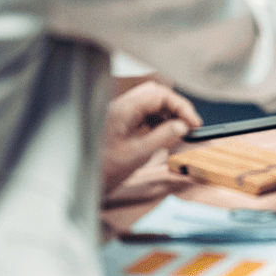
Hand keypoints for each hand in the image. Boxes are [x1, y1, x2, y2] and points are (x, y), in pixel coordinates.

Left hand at [102, 80, 201, 198]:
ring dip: (166, 113)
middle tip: (188, 123)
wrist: (82, 182)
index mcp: (124, 110)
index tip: (194, 122)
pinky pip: (142, 112)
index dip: (181, 106)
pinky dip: (157, 119)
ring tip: (178, 129)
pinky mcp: (119, 122)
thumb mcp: (139, 154)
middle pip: (155, 93)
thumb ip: (163, 137)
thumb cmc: (103, 170)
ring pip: (149, 102)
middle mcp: (120, 106)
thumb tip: (182, 125)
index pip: (160, 94)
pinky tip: (163, 132)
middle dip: (175, 106)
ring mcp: (119, 113)